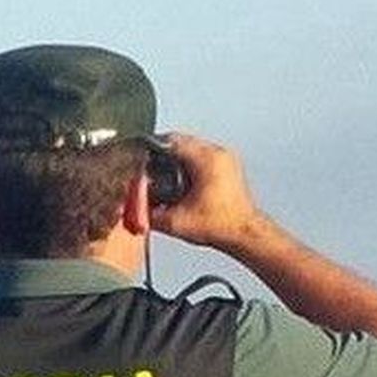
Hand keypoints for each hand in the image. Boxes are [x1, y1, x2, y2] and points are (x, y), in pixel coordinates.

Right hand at [148, 134, 262, 251]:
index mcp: (207, 159)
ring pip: (191, 148)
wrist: (243, 234)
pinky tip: (179, 183)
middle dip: (160, 155)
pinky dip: (187, 165)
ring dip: (174, 159)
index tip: (138, 156)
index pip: (170, 141)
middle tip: (147, 168)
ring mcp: (224, 159)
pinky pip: (201, 157)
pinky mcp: (227, 168)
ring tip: (162, 176)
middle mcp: (218, 154)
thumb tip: (133, 208)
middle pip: (180, 142)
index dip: (149, 149)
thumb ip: (148, 214)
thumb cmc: (220, 226)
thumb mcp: (174, 222)